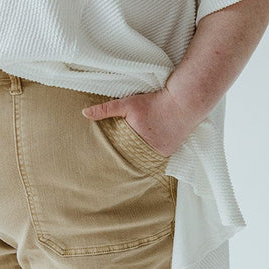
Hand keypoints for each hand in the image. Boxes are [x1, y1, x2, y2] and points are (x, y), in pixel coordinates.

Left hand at [81, 87, 196, 157]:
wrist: (184, 103)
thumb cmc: (155, 102)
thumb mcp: (128, 104)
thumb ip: (106, 109)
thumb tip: (84, 113)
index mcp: (135, 142)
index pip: (120, 153)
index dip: (114, 155)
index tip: (105, 161)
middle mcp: (149, 151)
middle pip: (132, 158)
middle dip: (126, 157)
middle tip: (115, 166)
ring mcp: (161, 154)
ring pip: (144, 159)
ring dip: (139, 157)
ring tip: (131, 159)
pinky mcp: (169, 152)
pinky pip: (156, 157)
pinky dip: (151, 154)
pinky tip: (147, 153)